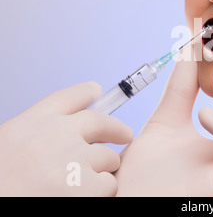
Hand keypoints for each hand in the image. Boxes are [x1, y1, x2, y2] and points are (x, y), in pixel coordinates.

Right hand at [0, 82, 132, 195]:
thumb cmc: (0, 183)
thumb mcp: (6, 147)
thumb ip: (35, 136)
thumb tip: (61, 132)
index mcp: (31, 124)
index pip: (67, 98)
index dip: (85, 93)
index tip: (95, 90)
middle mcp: (56, 135)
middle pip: (100, 122)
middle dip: (116, 128)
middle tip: (125, 134)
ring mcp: (74, 159)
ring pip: (109, 157)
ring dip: (102, 169)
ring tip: (81, 184)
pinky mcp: (86, 186)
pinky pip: (108, 184)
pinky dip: (101, 192)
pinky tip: (81, 197)